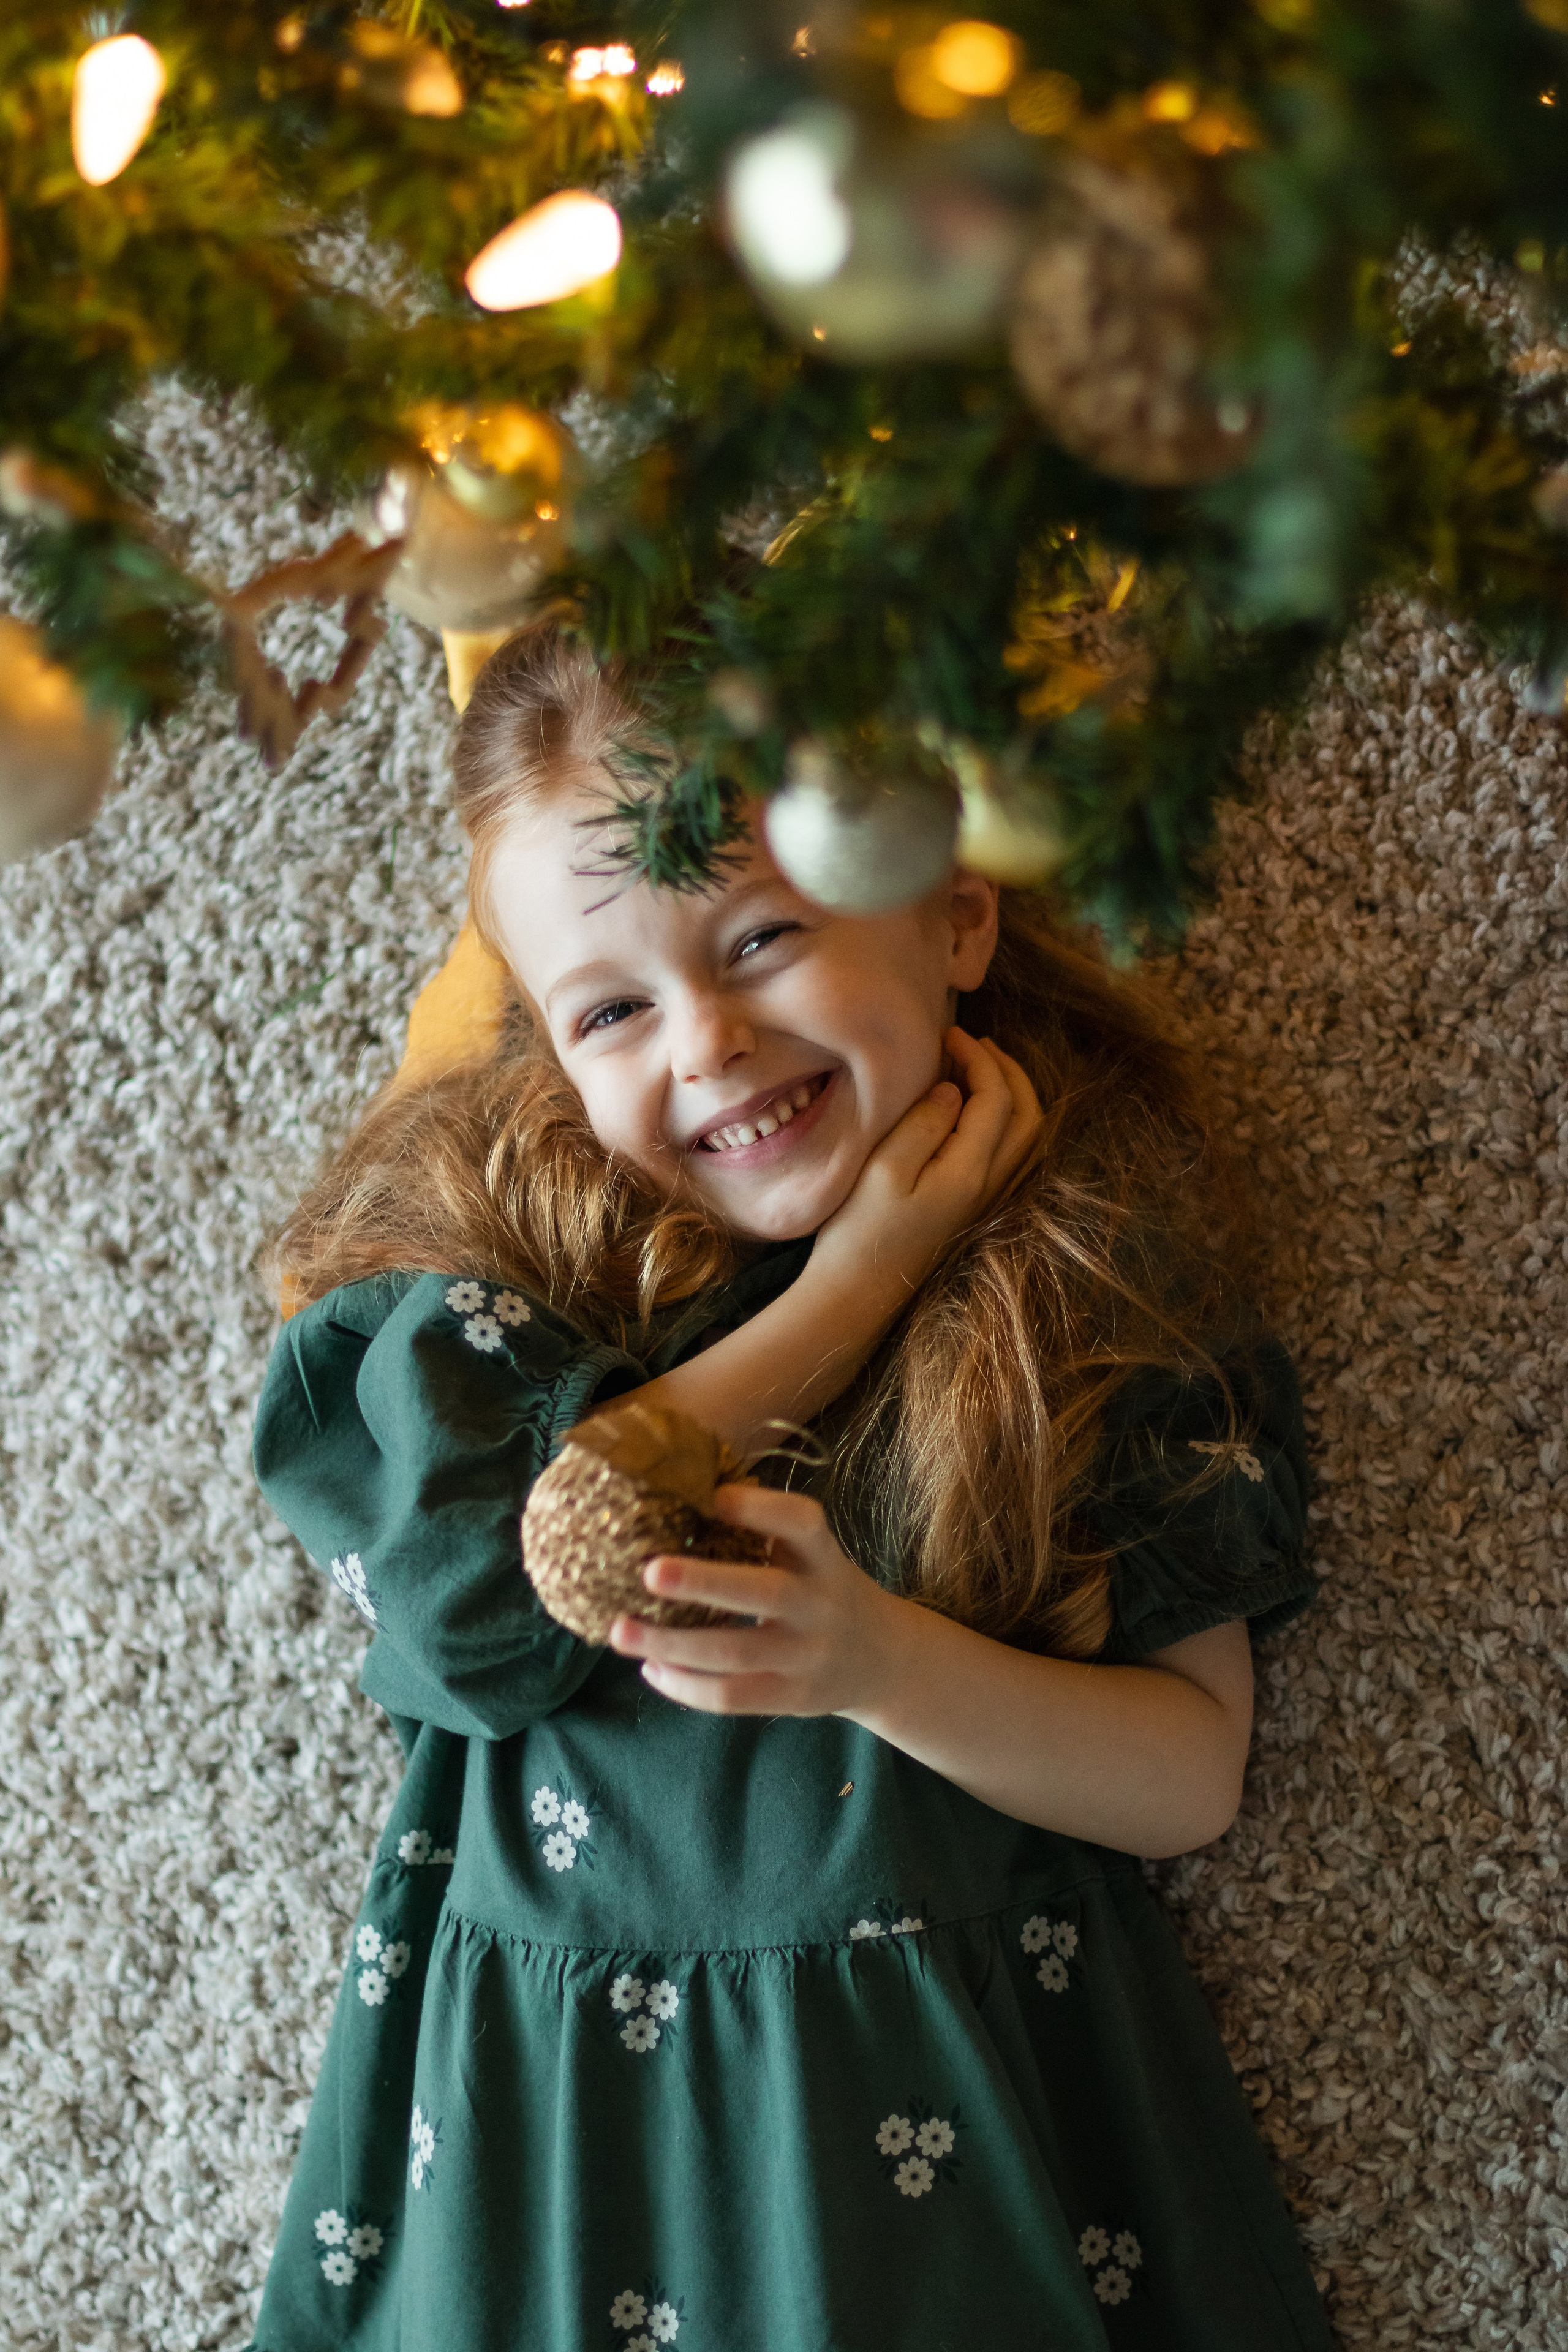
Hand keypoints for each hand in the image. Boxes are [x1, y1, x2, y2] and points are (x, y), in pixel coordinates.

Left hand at [606, 1484, 902, 1717]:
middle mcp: (820, 1605)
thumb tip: (680, 1499)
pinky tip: (651, 1669)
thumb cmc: (824, 1591)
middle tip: (648, 1571)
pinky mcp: (792, 1697)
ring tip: (620, 1631)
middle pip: (763, 1593)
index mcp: (824, 1557)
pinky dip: (685, 1686)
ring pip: (734, 1653)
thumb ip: (765, 1534)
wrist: (882, 1659)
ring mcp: (807, 1656)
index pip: (802, 1523)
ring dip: (671, 1644)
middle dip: (702, 1583)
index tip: (712, 1496)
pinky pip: (732, 1696)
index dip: (759, 1508)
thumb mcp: (813, 1556)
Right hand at [810, 1026, 1042, 1299]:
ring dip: (1010, 1093)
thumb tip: (954, 1089)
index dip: (979, 1058)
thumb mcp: (883, 1169)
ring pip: (1024, 1136)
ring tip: (978, 1065)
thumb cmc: (860, 1232)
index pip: (996, 1098)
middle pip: (1027, 1115)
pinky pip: (1008, 1152)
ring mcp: (986, 1200)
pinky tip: (971, 1109)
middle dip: (1007, 1070)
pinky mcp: (972, 1208)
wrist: (857, 1295)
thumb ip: (923, 1124)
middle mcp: (990, 1186)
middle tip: (972, 1042)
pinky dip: (1002, 1118)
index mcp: (970, 1171)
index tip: (948, 1033)